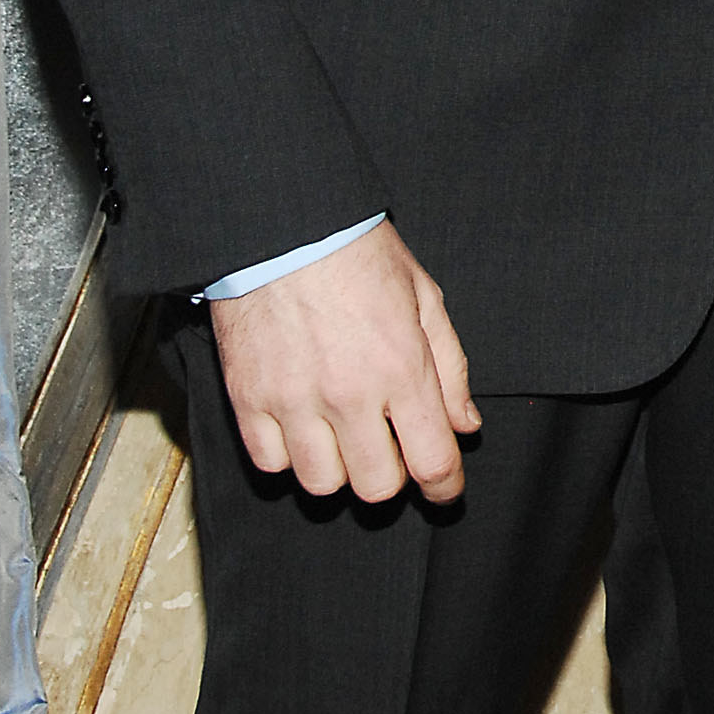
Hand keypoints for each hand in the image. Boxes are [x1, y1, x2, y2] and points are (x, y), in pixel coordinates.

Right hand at [209, 220, 479, 502]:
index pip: (432, 462)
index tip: (444, 489)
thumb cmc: (356, 251)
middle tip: (390, 450)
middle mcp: (348, 394)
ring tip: (341, 437)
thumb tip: (464, 425)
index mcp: (401, 368)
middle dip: (392, 476)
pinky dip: (288, 456)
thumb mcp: (424, 297)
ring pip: (322, 484)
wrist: (281, 224)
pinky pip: (270, 463)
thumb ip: (450, 368)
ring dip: (339, 469)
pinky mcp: (248, 398)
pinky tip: (300, 427)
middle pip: (377, 487)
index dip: (445, 487)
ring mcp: (294, 401)